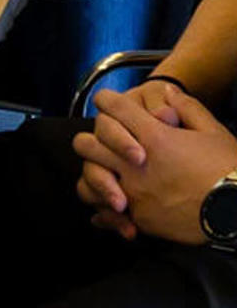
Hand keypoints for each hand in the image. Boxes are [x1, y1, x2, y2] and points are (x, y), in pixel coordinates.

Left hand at [73, 86, 236, 245]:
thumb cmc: (230, 170)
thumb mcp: (212, 131)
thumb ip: (186, 107)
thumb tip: (167, 92)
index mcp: (153, 137)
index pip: (111, 106)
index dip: (108, 101)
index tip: (109, 104)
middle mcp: (137, 164)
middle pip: (88, 142)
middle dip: (94, 137)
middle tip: (105, 140)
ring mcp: (136, 193)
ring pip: (90, 176)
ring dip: (94, 171)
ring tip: (105, 170)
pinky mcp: (141, 218)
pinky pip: (106, 211)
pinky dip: (105, 208)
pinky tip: (113, 204)